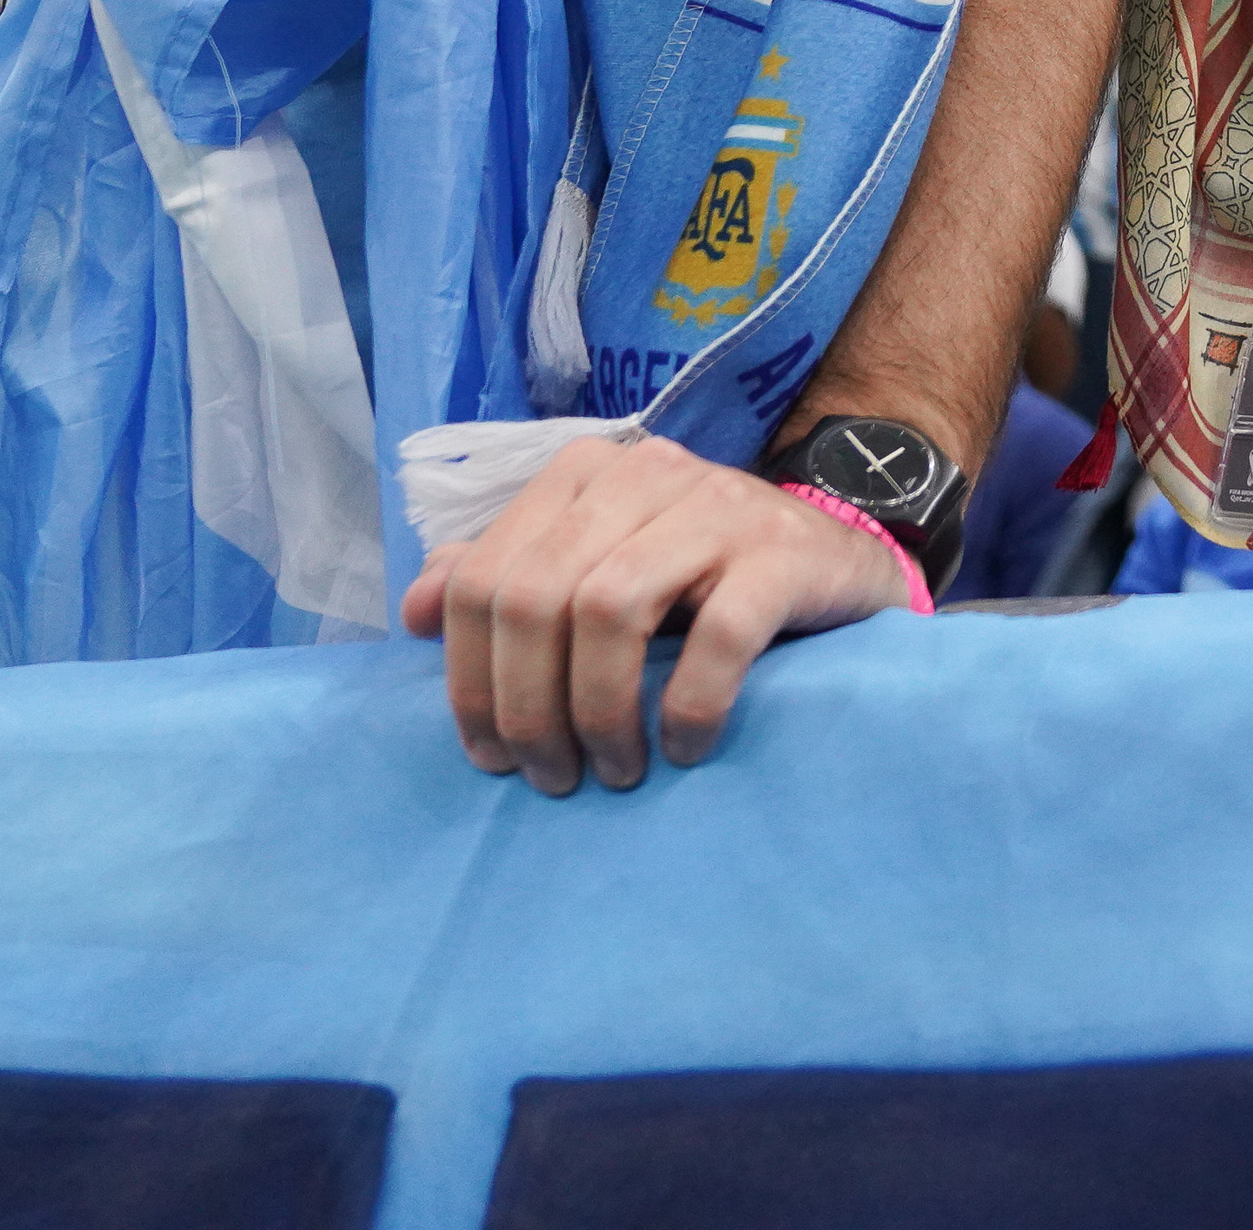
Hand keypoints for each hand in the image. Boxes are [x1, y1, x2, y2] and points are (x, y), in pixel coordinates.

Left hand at [396, 434, 915, 792]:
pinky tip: (685, 746)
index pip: (482, 578)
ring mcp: (716, 508)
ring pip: (611, 609)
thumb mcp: (599, 564)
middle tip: (552, 776)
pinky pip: (719, 633)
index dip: (469, 679)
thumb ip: (509, 577)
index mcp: (581, 477)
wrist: (839, 556)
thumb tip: (413, 611)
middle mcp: (641, 475)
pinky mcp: (783, 552)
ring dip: (600, 711)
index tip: (491, 757)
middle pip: (536, 597)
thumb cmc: (702, 575)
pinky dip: (690, 702)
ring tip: (614, 771)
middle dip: (529, 707)